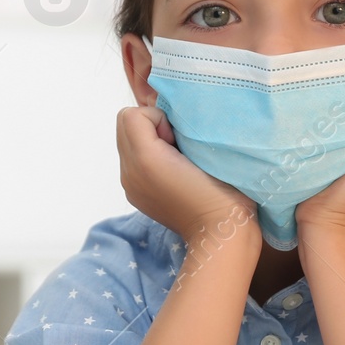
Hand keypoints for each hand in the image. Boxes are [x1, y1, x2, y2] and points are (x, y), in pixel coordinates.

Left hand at [116, 105, 258, 244]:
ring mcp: (130, 186)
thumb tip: (163, 122)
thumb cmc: (220, 187)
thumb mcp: (201, 146)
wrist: (220, 231)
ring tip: (175, 158)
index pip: (132, 114)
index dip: (160, 120)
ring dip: (148, 142)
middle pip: (124, 125)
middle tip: (175, 146)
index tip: (178, 140)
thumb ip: (174, 124)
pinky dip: (147, 159)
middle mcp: (129, 173)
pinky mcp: (135, 195)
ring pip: (127, 142)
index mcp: (144, 159)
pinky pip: (131, 162)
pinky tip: (171, 172)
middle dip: (149, 128)